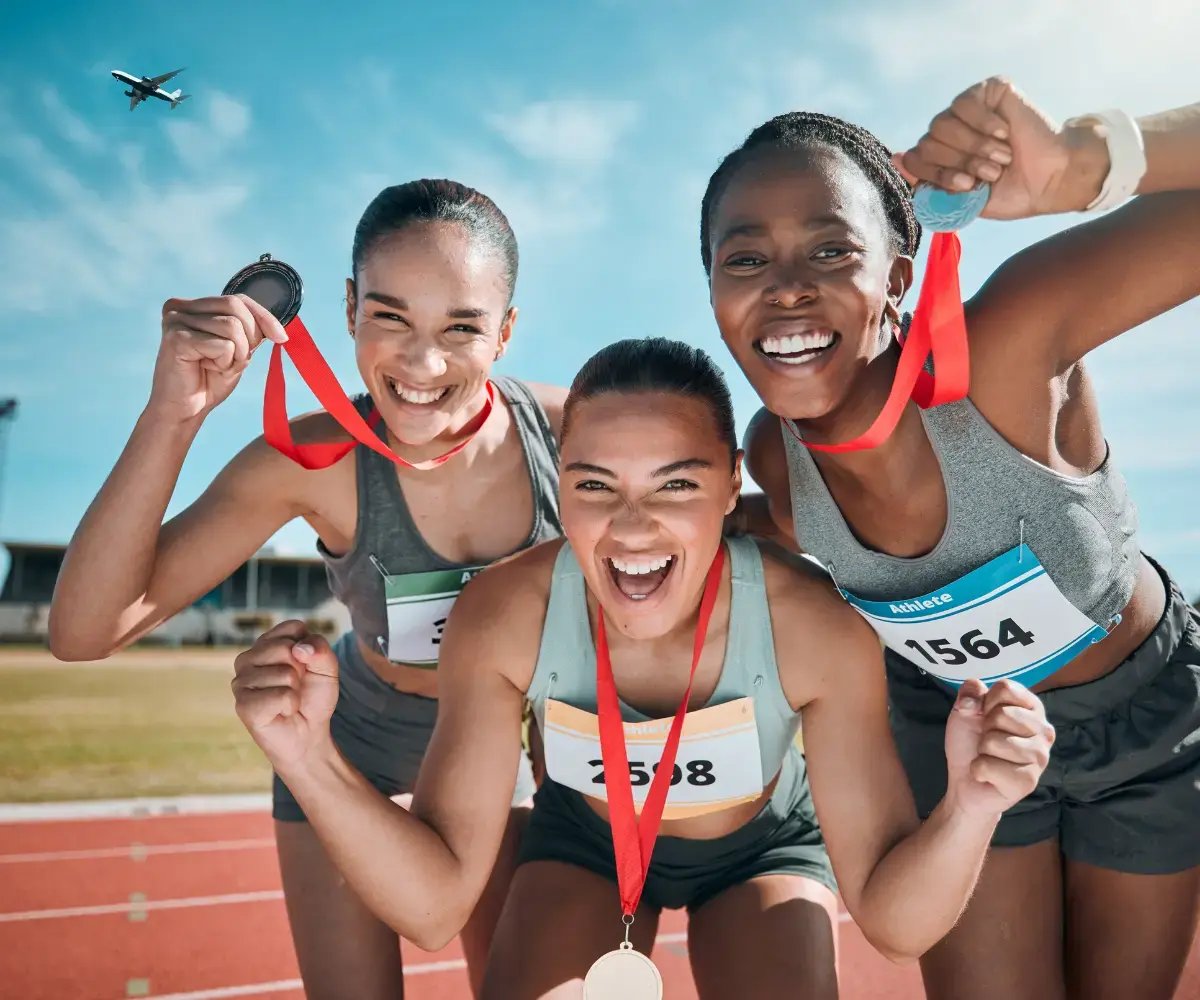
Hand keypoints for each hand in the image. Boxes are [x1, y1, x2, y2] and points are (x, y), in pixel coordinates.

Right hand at [149, 293, 288, 421]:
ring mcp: (175, 321)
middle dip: (249, 337)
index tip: (281, 338)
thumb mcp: (237, 349)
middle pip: (235, 306)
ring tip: (216, 366)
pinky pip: (223, 345)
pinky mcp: (177, 338)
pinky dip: (224, 362)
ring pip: (232, 327)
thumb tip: (278, 323)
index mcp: (192, 306)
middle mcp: (179, 307)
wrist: (183, 410)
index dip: (264, 317)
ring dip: (236, 354)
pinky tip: (206, 369)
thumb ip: (250, 330)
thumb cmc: (208, 380)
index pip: (237, 299)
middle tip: (235, 361)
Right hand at [232, 620, 339, 771]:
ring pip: (285, 673)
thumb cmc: (312, 698)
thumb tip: (299, 649)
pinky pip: (282, 696)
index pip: (293, 627)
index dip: (309, 649)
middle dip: (302, 671)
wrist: (308, 735)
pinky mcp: (243, 705)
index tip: (305, 667)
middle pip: (286, 648)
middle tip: (296, 687)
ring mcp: (241, 681)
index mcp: (265, 643)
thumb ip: (320, 650)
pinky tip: (281, 712)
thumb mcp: (326, 668)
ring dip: (296, 691)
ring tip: (287, 701)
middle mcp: (248, 658)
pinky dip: (291, 706)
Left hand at [893, 76, 1106, 219]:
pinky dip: (984, 124)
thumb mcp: (964, 198)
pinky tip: (1005, 133)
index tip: (967, 186)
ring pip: (942, 124)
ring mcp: (966, 109)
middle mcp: (949, 131)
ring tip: (1001, 158)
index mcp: (940, 156)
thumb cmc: (1011, 191)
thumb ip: (929, 182)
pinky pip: (966, 104)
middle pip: (927, 142)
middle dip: (959, 163)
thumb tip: (896, 157)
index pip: (913, 158)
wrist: (1051, 177)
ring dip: (974, 147)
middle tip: (991, 173)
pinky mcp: (987, 90)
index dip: (936, 174)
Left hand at [943, 678, 1054, 819]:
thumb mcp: (965, 709)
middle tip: (987, 741)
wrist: (965, 781)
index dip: (985, 702)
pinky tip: (989, 775)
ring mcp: (1040, 757)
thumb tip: (973, 696)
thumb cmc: (971, 742)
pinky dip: (979, 770)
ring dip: (982, 750)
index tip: (985, 716)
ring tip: (990, 757)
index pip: (1006, 689)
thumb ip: (969, 693)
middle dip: (984, 728)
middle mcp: (1044, 731)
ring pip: (995, 741)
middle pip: (1002, 714)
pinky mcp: (1029, 781)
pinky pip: (989, 766)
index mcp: (1032, 708)